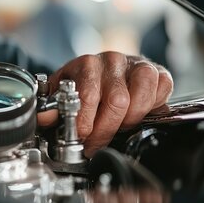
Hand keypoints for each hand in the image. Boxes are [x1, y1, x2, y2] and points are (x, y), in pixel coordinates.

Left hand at [38, 52, 172, 155]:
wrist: (106, 72)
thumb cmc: (84, 85)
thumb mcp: (62, 95)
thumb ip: (52, 107)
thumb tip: (43, 117)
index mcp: (85, 64)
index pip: (88, 95)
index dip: (85, 123)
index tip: (81, 138)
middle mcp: (112, 60)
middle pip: (116, 101)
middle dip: (106, 129)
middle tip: (97, 142)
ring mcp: (137, 64)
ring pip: (140, 98)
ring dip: (129, 120)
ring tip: (117, 128)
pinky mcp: (158, 72)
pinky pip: (161, 92)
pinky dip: (150, 109)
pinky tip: (137, 114)